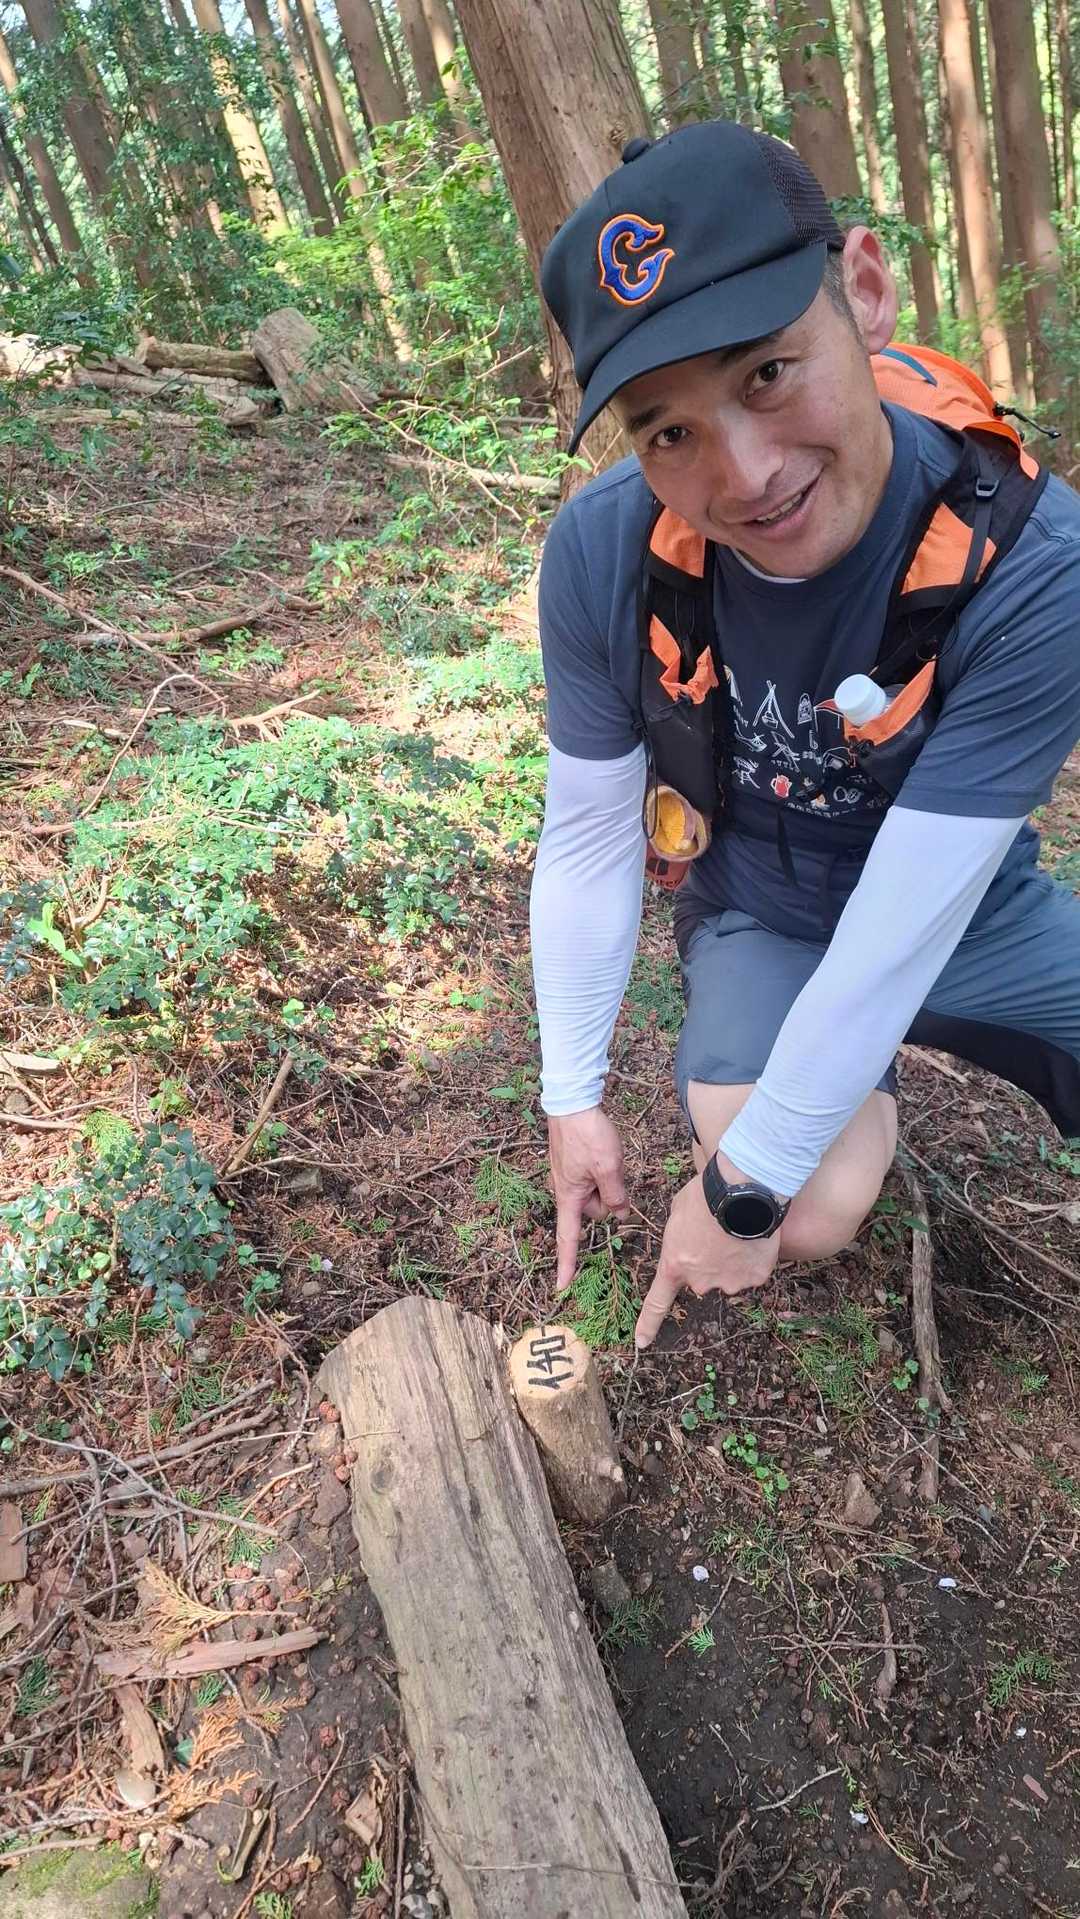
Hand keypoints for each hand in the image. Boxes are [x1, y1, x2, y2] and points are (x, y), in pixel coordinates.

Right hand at [548, 1108, 628, 1292]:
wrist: (571, 1101)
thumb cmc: (587, 1134)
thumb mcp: (608, 1168)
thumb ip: (615, 1195)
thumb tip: (619, 1214)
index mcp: (569, 1196)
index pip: (568, 1239)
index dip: (567, 1264)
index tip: (562, 1287)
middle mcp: (565, 1190)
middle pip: (593, 1212)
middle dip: (608, 1200)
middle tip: (614, 1173)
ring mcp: (568, 1176)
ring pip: (595, 1193)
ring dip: (606, 1182)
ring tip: (610, 1158)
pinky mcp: (573, 1163)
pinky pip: (592, 1178)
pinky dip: (602, 1172)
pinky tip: (605, 1152)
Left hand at [634, 1162, 779, 1348]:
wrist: (741, 1192)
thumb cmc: (704, 1195)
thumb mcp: (677, 1212)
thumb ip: (680, 1236)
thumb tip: (692, 1241)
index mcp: (674, 1266)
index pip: (657, 1302)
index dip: (648, 1324)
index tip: (642, 1343)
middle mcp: (700, 1283)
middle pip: (702, 1280)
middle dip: (707, 1263)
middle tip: (715, 1233)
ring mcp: (729, 1283)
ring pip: (729, 1276)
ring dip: (732, 1260)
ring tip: (736, 1229)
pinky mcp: (755, 1278)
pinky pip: (752, 1271)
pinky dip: (753, 1258)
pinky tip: (753, 1236)